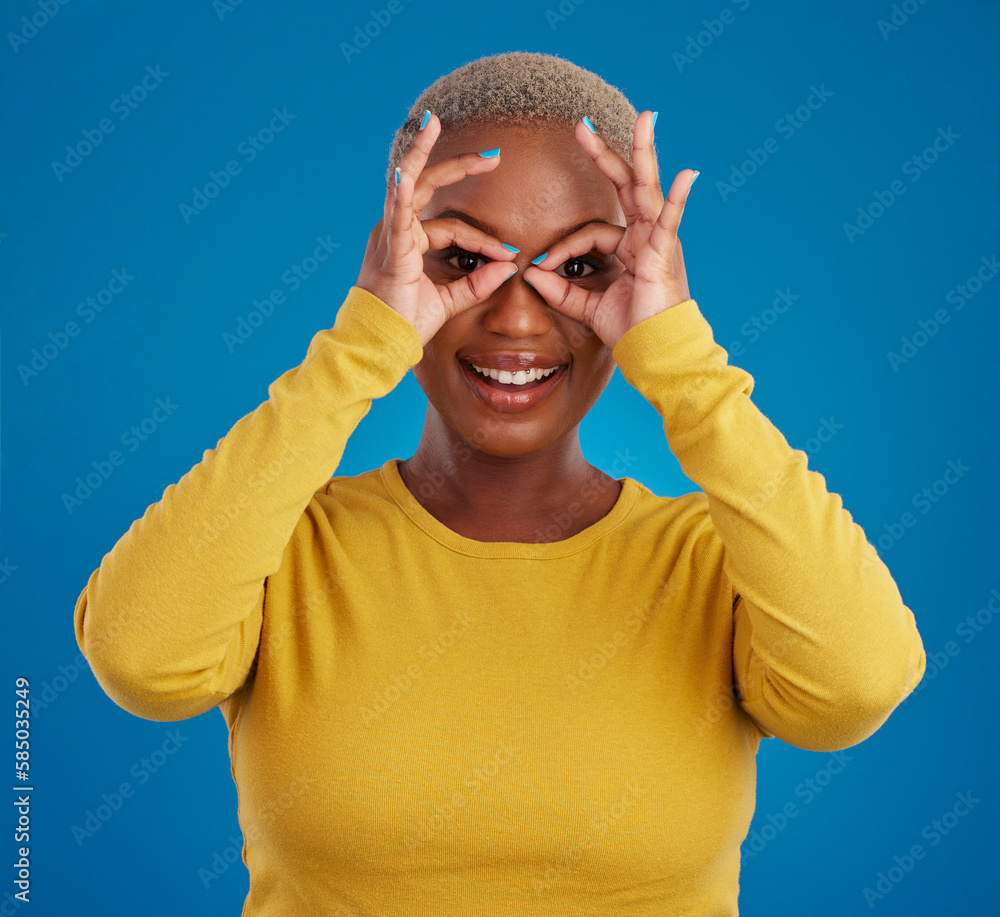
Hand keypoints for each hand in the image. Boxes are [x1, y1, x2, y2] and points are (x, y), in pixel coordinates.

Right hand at [355, 112, 519, 346]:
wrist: (380, 343)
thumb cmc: (405, 323)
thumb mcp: (448, 302)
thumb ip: (476, 284)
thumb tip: (508, 268)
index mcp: (408, 242)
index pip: (452, 229)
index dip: (482, 241)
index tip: (508, 254)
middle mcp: (396, 231)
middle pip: (428, 187)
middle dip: (459, 167)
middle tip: (493, 155)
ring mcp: (390, 234)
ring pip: (408, 183)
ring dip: (422, 152)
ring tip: (433, 123)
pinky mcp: (390, 246)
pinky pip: (397, 211)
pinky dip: (402, 188)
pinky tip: (408, 169)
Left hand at [523, 111, 696, 350]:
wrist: (655, 352)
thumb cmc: (631, 330)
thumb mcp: (588, 307)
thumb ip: (561, 290)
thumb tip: (531, 274)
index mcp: (630, 248)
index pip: (590, 233)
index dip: (563, 247)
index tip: (540, 265)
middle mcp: (646, 237)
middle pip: (625, 186)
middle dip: (604, 154)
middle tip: (583, 125)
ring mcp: (658, 241)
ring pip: (647, 189)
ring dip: (644, 153)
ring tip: (646, 119)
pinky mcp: (664, 255)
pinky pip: (670, 222)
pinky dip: (678, 199)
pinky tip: (686, 176)